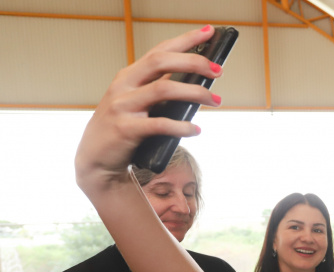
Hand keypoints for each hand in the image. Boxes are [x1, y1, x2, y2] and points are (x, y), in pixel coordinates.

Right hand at [75, 26, 222, 193]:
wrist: (96, 159)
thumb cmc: (124, 128)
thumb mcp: (138, 103)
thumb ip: (160, 90)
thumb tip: (197, 82)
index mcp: (129, 76)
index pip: (160, 50)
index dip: (185, 39)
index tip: (209, 32)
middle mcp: (124, 86)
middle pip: (160, 62)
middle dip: (193, 62)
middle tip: (218, 71)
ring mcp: (123, 106)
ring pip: (163, 90)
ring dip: (195, 93)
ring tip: (216, 100)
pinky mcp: (126, 129)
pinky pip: (160, 124)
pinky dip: (182, 127)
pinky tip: (196, 130)